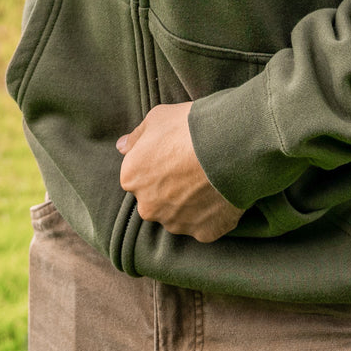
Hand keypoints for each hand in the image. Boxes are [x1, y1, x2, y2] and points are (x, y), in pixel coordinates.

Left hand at [117, 102, 242, 242]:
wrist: (229, 145)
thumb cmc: (188, 127)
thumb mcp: (157, 118)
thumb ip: (136, 136)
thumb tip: (122, 146)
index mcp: (132, 178)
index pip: (139, 175)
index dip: (158, 163)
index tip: (175, 154)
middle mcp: (148, 207)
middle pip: (156, 199)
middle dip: (170, 188)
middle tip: (192, 167)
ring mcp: (176, 223)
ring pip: (179, 215)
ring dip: (190, 203)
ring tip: (210, 179)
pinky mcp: (203, 233)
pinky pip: (205, 226)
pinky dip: (212, 215)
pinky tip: (222, 194)